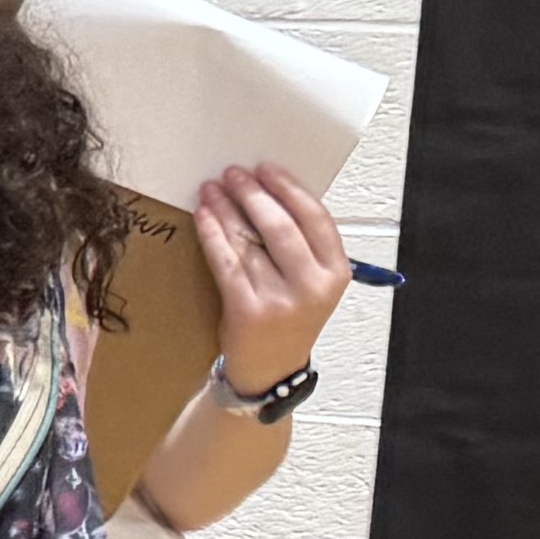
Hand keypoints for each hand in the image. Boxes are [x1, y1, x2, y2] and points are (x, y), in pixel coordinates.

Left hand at [194, 163, 351, 388]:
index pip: (315, 217)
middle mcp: (313, 285)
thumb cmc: (289, 316)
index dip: (288, 188)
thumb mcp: (311, 282)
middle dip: (253, 193)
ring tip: (211, 189)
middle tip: (232, 173)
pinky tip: (203, 216)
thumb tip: (269, 191)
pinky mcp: (247, 310)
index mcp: (336, 272)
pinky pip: (225, 262)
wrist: (270, 370)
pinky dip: (212, 234)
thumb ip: (302, 244)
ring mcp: (281, 299)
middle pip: (280, 225)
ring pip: (249, 241)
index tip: (266, 169)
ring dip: (226, 208)